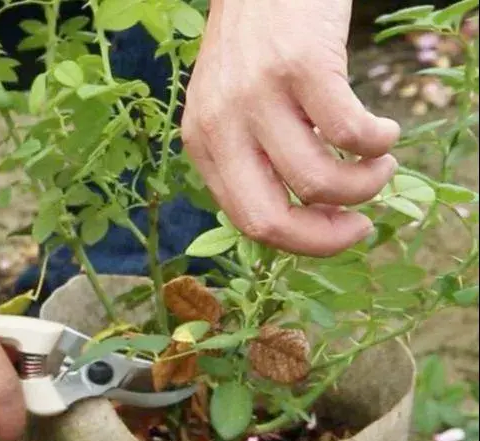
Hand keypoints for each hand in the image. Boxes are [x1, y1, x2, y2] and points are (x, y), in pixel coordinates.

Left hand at [182, 0, 399, 255]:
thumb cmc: (256, 52)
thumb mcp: (235, 112)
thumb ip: (255, 159)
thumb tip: (308, 212)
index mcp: (204, 146)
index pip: (248, 222)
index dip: (301, 242)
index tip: (339, 230)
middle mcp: (221, 125)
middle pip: (270, 219)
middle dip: (325, 239)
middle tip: (361, 224)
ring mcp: (256, 95)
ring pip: (317, 181)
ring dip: (364, 185)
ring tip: (380, 163)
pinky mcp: (299, 65)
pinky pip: (350, 133)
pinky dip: (378, 142)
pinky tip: (384, 132)